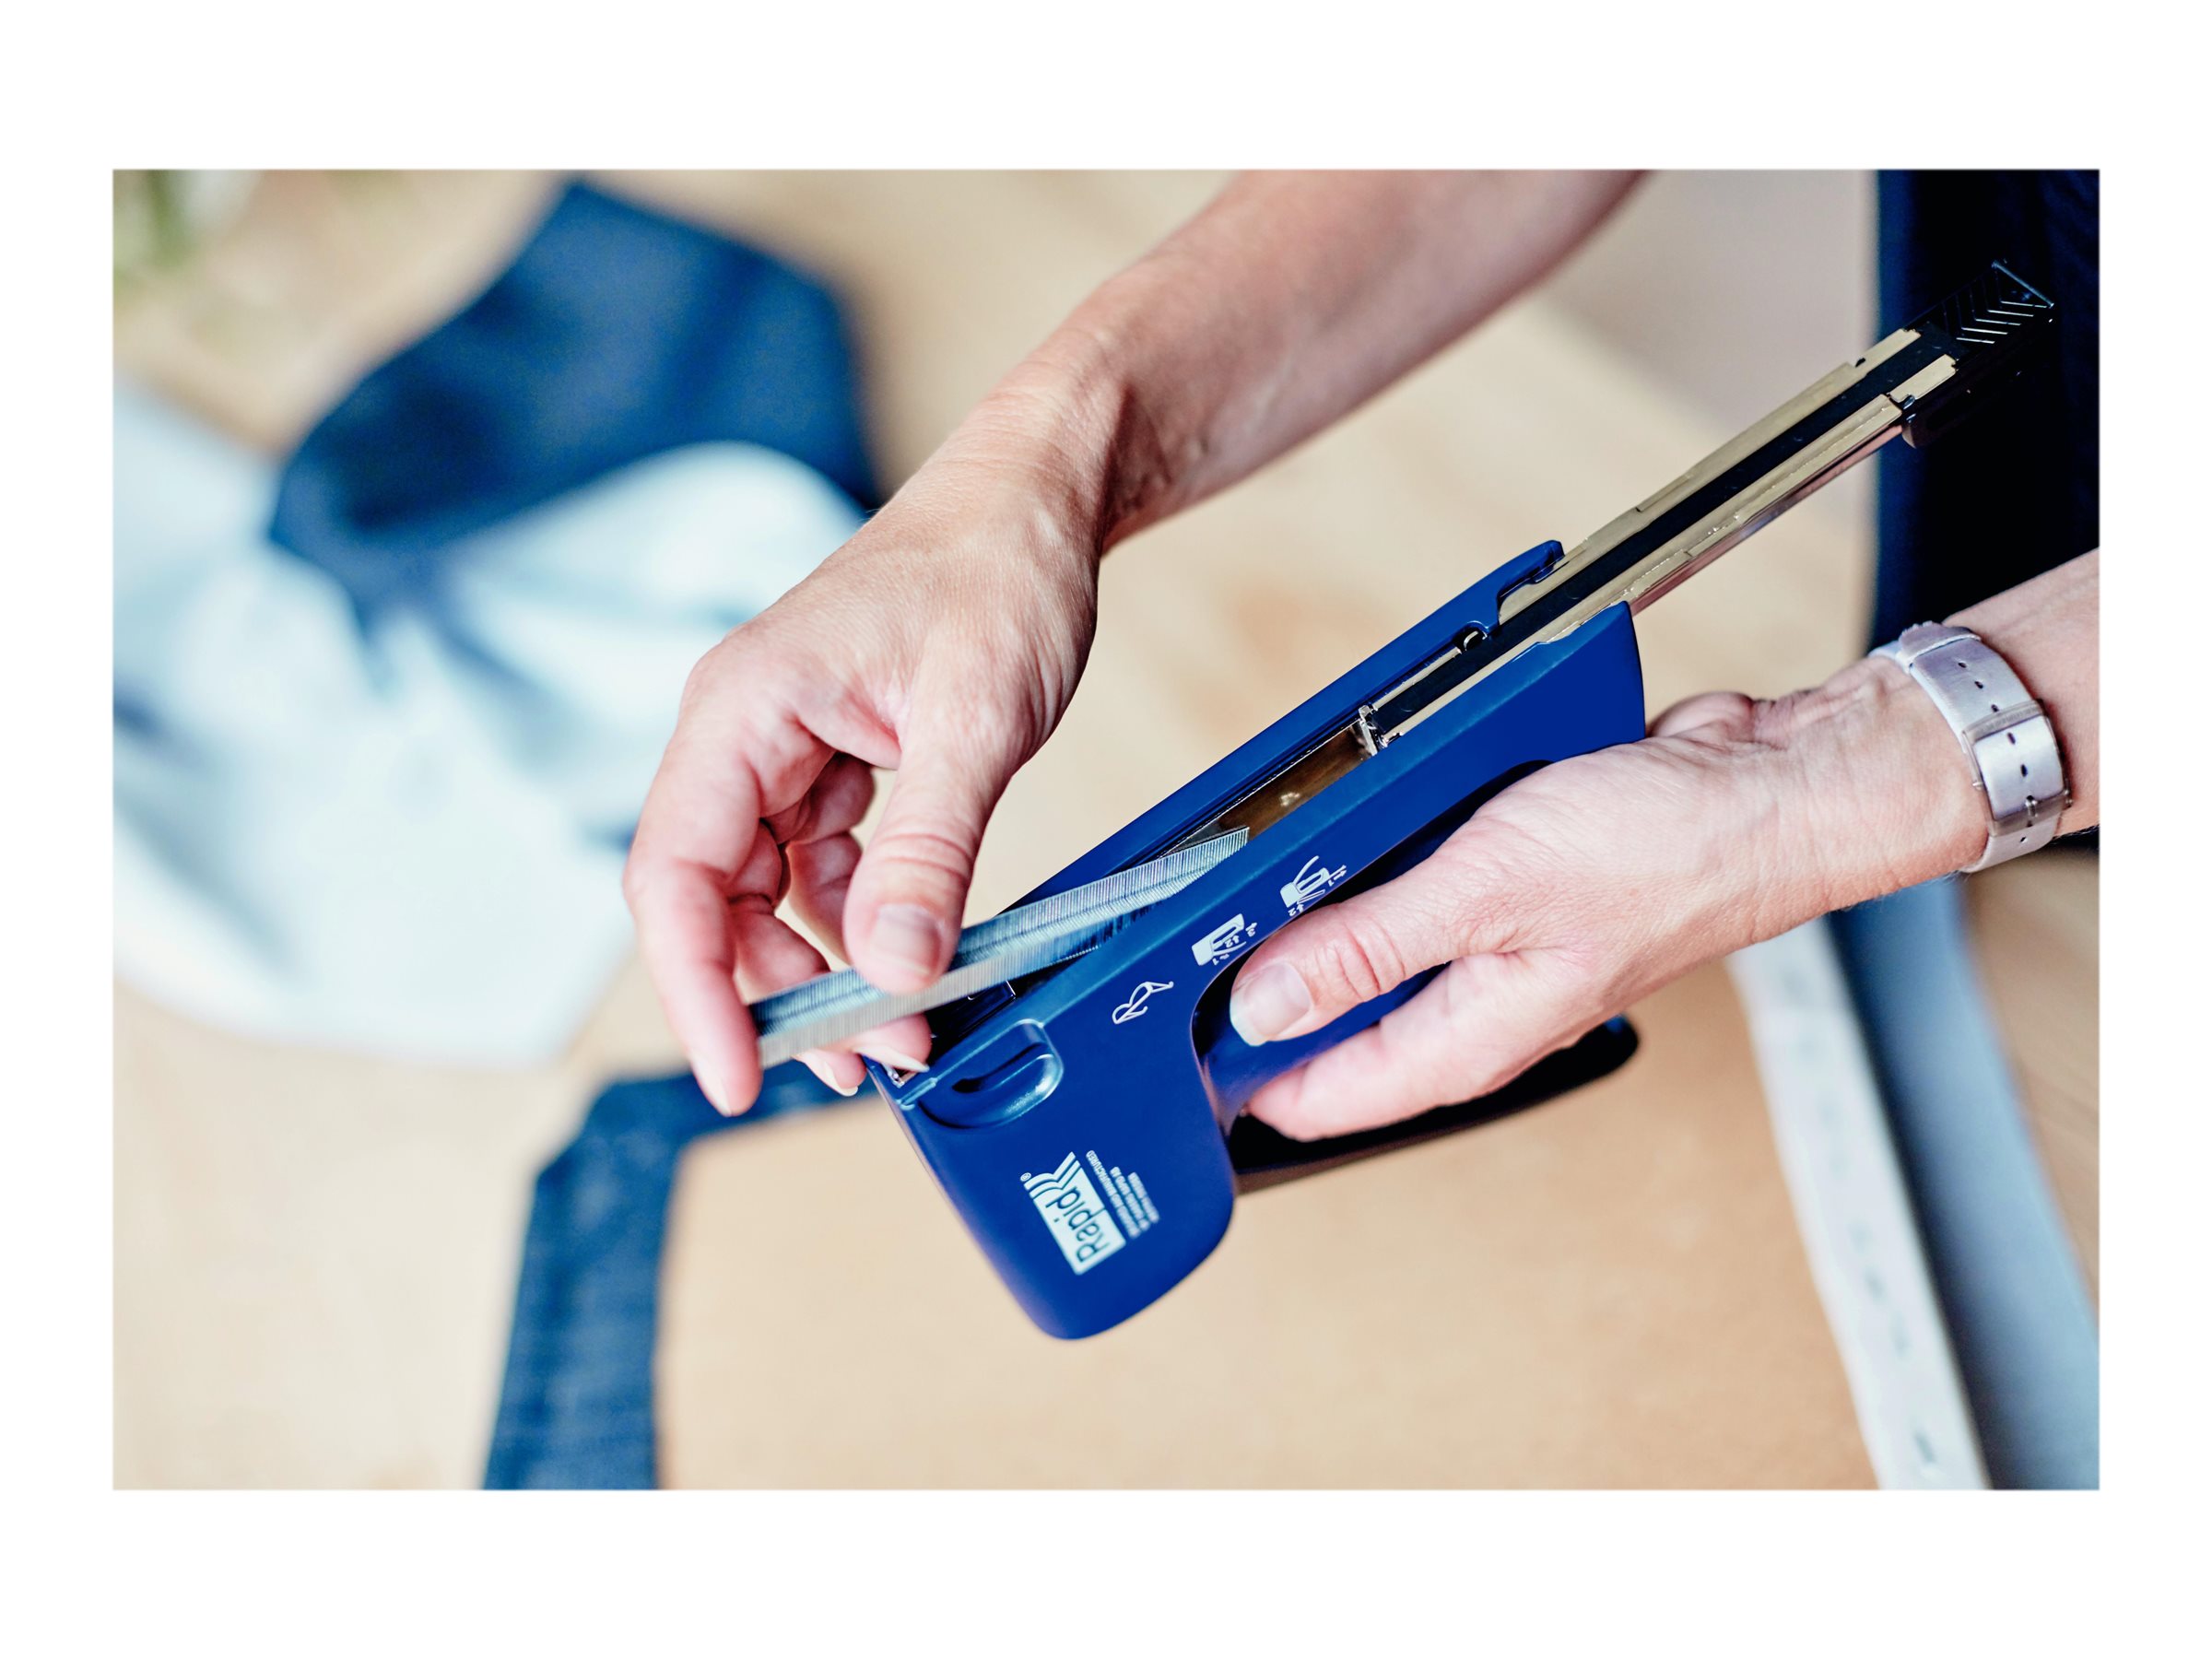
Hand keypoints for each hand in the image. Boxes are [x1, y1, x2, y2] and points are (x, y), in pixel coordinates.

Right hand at [625, 393, 1106, 1111]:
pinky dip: (863, 925)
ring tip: (904, 1031)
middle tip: (871, 1062)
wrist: (1038, 500)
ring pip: (771, 898)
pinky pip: (823, 871)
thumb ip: (929, 850)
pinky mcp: (832, 766)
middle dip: (782, 994)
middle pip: (717, 903)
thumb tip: (894, 971)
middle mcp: (742, 734)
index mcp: (741, 710)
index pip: (675, 878)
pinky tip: (913, 960)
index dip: (697, 991)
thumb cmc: (999, 568)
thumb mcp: (977, 718)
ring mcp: (784, 751)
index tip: (738, 1076)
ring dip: (828, 971)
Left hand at [1228, 662, 1986, 1138]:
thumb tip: (1263, 1002)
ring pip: (1367, 954)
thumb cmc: (1668, 852)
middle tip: (1188, 931)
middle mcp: (1470, 1009)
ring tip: (1255, 870)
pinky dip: (1370, 866)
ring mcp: (1487, 953)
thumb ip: (1368, 949)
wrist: (1768, 791)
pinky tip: (1343, 826)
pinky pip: (1410, 893)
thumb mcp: (1488, 891)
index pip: (1316, 1097)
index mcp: (1463, 1040)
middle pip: (1330, 1027)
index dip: (1231, 1074)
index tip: (1161, 1033)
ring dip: (1313, 918)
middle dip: (1258, 989)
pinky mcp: (1502, 893)